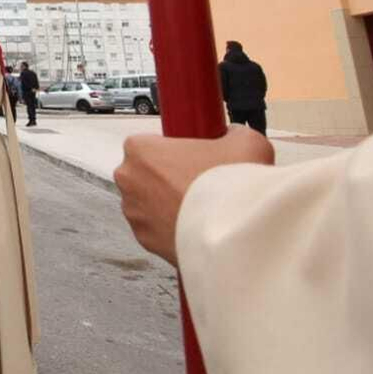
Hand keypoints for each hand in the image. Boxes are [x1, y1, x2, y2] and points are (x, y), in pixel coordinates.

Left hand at [114, 126, 273, 265]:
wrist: (233, 234)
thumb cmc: (228, 183)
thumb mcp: (244, 141)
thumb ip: (233, 133)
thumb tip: (232, 137)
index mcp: (140, 149)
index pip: (150, 142)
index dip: (175, 149)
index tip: (194, 157)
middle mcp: (128, 180)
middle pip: (146, 172)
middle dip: (169, 177)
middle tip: (201, 181)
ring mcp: (133, 213)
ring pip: (149, 202)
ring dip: (169, 203)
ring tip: (202, 206)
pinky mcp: (144, 240)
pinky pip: (156, 228)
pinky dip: (172, 227)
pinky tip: (196, 225)